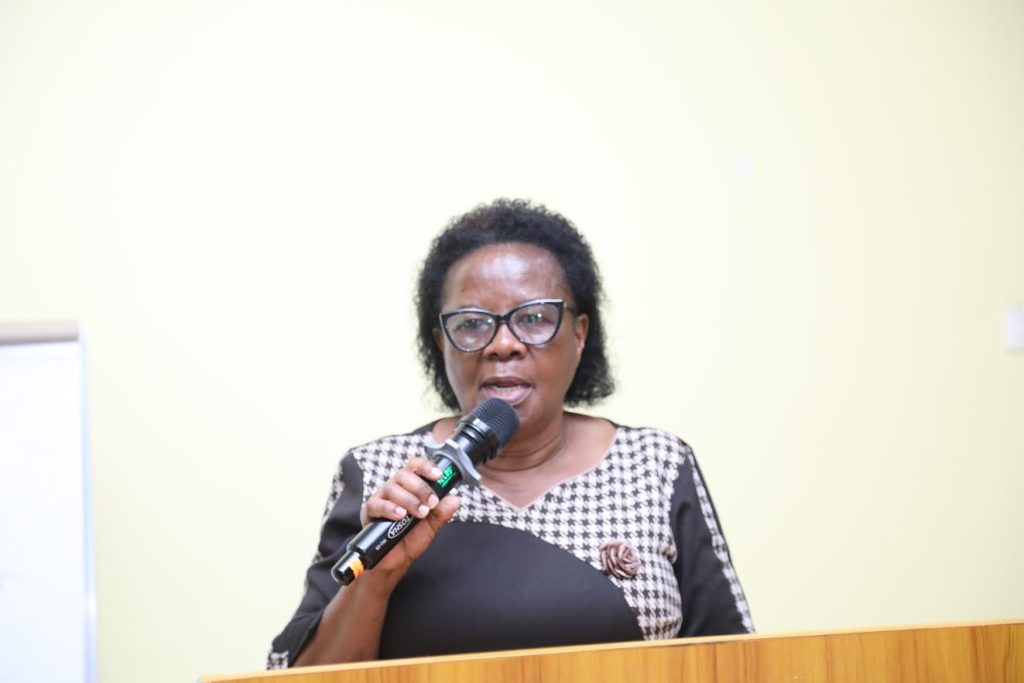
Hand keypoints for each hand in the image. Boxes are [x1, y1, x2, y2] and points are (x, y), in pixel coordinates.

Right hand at [360, 457, 460, 583]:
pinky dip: (390, 508)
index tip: (439, 475)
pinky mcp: (369, 512)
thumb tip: (456, 499)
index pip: (415, 467)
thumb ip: (442, 513)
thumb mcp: (432, 526)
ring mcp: (380, 498)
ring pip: (391, 487)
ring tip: (419, 513)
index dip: (426, 466)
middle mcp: (394, 489)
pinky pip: (376, 504)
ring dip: (409, 499)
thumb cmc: (411, 539)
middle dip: (421, 488)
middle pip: (404, 474)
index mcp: (409, 487)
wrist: (396, 561)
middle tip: (432, 503)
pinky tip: (400, 515)